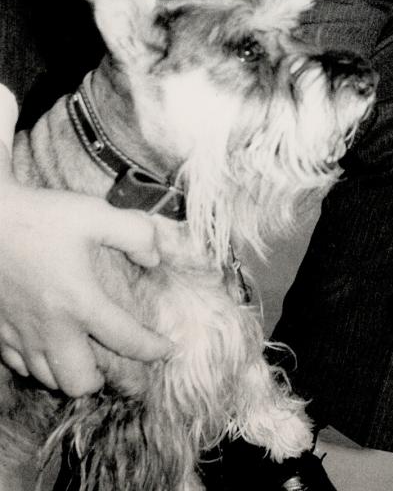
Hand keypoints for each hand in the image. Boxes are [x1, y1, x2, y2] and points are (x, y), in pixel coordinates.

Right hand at [0, 172, 170, 394]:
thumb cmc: (42, 216)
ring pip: (48, 378)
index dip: (152, 350)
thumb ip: (135, 232)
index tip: (168, 350)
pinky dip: (37, 364)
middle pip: (79, 382)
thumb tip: (154, 258)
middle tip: (109, 360)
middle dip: (100, 379)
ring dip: (67, 372)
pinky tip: (46, 343)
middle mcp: (51, 327)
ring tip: (81, 354)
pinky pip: (20, 366)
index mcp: (80, 301)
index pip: (126, 340)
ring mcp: (21, 334)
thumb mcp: (96, 214)